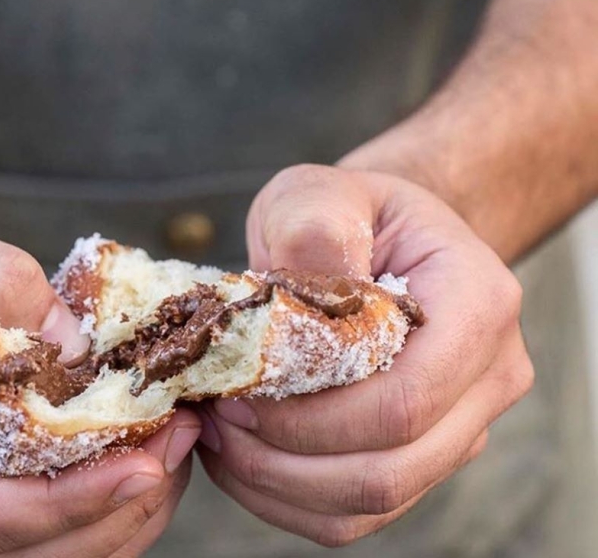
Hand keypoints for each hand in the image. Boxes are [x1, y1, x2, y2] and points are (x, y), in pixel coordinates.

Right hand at [0, 204, 199, 556]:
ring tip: (177, 437)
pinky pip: (39, 521)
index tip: (146, 464)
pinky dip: (99, 494)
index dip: (66, 501)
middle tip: (180, 436)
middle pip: (13, 550)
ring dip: (116, 508)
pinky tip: (144, 442)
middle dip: (109, 507)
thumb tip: (79, 351)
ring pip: (37, 551)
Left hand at [197, 165, 533, 546]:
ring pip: (373, 499)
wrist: (378, 236)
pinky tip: (242, 456)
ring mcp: (462, 423)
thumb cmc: (348, 212)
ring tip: (220, 436)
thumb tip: (297, 303)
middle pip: (391, 465)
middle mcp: (488, 375)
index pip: (405, 398)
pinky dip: (290, 498)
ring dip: (281, 484)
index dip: (313, 415)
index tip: (237, 390)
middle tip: (216, 418)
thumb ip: (315, 230)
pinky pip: (359, 510)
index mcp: (478, 304)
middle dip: (287, 457)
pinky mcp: (424, 453)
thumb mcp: (321, 194)